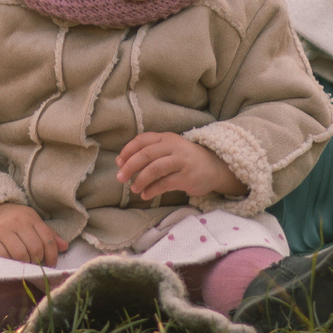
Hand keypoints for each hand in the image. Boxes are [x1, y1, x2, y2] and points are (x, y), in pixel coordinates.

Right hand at [0, 203, 65, 265]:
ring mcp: (2, 229)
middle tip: (33, 264)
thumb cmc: (9, 220)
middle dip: (37, 261)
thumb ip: (47, 233)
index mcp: (30, 216)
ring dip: (24, 264)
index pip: (48, 239)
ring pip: (20, 254)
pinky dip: (9, 263)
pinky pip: (3, 256)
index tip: (50, 265)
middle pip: (35, 248)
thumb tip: (64, 246)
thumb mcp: (29, 221)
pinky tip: (10, 263)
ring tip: (22, 264)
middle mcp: (17, 221)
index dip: (52, 256)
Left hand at [116, 131, 238, 203]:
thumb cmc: (185, 159)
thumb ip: (150, 153)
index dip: (128, 151)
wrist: (213, 167)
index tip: (119, 162)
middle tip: (120, 178)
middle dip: (130, 166)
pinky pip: (164, 183)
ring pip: (154, 168)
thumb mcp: (169, 149)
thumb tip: (123, 163)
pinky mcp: (186, 176)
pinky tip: (146, 194)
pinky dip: (152, 190)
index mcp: (166, 138)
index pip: (142, 140)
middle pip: (146, 154)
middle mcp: (173, 146)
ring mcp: (181, 161)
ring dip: (140, 179)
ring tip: (134, 188)